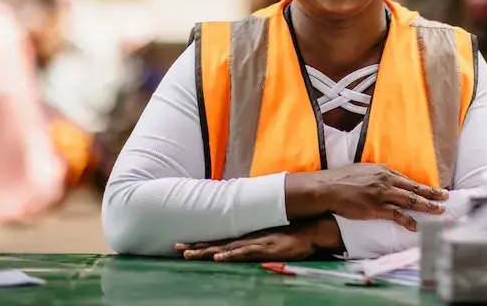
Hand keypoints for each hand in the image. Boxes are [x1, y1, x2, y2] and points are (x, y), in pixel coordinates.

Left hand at [175, 224, 316, 262]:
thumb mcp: (272, 237)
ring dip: (207, 250)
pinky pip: (245, 252)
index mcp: (247, 237)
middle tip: (175, 247)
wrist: (311, 230)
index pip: (220, 241)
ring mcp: (256, 243)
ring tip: (188, 252)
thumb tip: (246, 244)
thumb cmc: (293, 234)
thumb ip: (258, 240)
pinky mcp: (265, 248)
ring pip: (226, 248)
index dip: (201, 243)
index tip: (183, 244)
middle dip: (196, 246)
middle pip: (217, 243)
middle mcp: (248, 239)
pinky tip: (219, 257)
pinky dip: (231, 254)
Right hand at [318, 164, 448, 230]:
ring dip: (427, 206)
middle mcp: (387, 181)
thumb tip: (389, 179)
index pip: (409, 180)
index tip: (435, 190)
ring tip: (439, 211)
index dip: (423, 187)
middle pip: (415, 189)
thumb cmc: (344, 179)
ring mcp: (382, 194)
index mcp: (384, 171)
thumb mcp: (365, 170)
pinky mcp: (376, 207)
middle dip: (432, 194)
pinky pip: (397, 214)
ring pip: (410, 200)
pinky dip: (408, 220)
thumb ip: (379, 175)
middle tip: (446, 197)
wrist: (328, 187)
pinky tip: (416, 225)